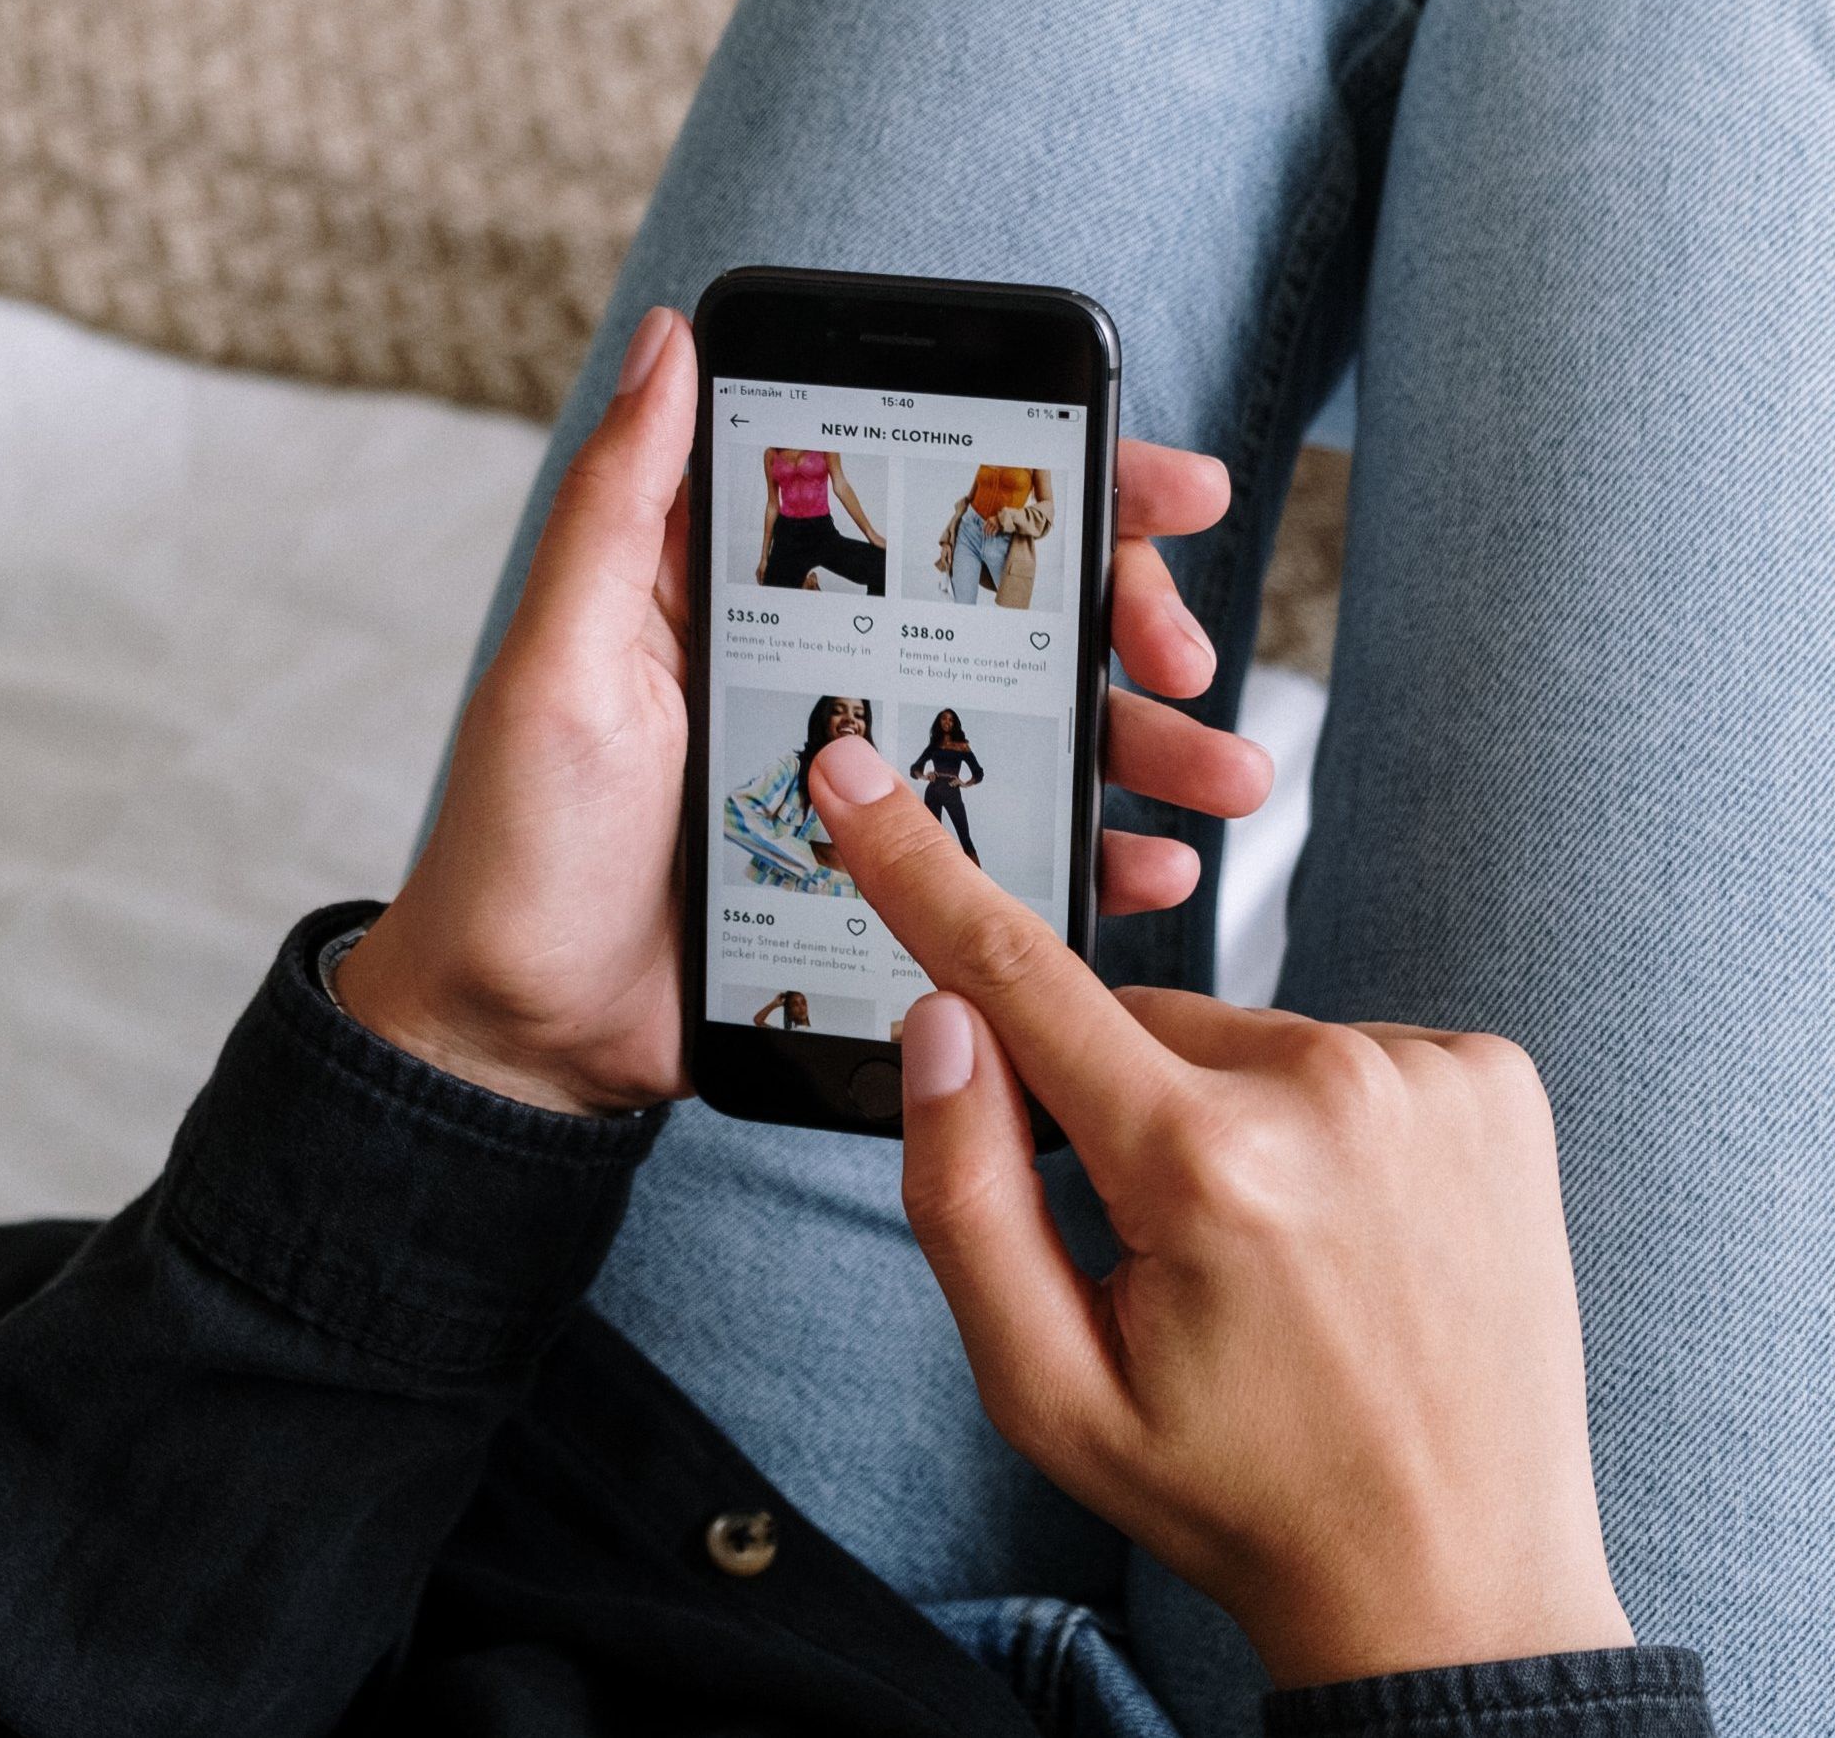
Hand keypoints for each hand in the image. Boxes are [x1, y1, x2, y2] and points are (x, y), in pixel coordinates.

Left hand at [338, 304, 1248, 1115]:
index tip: (1161, 484)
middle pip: (1015, 622)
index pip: (930, 515)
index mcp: (768, 609)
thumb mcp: (561, 663)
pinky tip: (1147, 869)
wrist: (522, 1033)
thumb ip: (621, 511)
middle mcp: (838, 683)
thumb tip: (671, 339)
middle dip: (1128, 624)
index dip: (1053, 488)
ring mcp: (875, 791)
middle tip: (1186, 659)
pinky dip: (1093, 864)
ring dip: (1147, 748)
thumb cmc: (522, 843)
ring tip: (1226, 775)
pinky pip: (1012, 863)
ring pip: (1038, 742)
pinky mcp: (892, 890)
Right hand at [806, 742, 1634, 1689]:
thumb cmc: (1232, 1486)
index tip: (856, 774)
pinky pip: (1341, 1051)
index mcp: (1202, 1168)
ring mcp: (1431, 1076)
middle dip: (1111, 1103)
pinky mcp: (1493, 1079)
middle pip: (1134, 1023)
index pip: (1019, 979)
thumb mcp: (1044, 1387)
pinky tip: (1346, 1224)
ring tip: (1272, 1254)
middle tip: (1159, 1245)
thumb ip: (961, 1194)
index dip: (919, 872)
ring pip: (1239, 1036)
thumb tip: (942, 1022)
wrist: (1453, 1576)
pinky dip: (1315, 1115)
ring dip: (1219, 1111)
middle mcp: (1329, 1088)